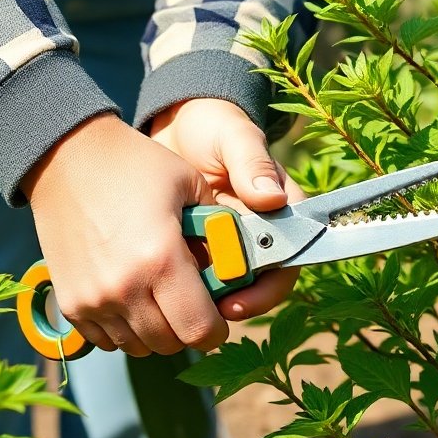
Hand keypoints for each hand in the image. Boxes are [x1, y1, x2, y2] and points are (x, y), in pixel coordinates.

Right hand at [21, 113, 228, 356]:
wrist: (65, 158)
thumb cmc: (135, 165)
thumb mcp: (192, 183)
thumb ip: (219, 231)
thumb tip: (235, 270)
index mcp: (161, 259)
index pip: (200, 330)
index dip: (216, 329)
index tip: (217, 316)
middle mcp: (124, 288)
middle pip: (170, 345)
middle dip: (187, 330)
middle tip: (190, 304)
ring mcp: (93, 300)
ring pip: (139, 347)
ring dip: (156, 331)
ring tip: (160, 298)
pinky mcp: (71, 303)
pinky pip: (108, 340)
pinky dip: (125, 329)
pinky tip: (131, 298)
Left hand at [150, 98, 303, 321]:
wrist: (174, 125)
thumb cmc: (213, 127)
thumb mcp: (234, 138)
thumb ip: (252, 163)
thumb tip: (273, 199)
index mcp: (276, 214)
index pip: (284, 263)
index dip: (265, 291)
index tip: (236, 302)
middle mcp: (253, 236)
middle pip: (251, 287)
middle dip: (227, 305)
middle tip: (198, 313)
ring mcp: (222, 245)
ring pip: (219, 289)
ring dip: (199, 302)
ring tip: (171, 303)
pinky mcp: (191, 247)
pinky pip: (189, 278)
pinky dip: (174, 287)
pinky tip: (153, 290)